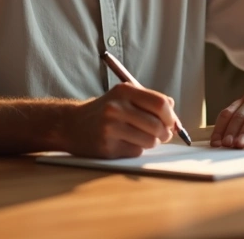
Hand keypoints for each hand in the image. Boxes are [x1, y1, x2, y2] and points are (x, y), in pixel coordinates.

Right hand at [61, 83, 176, 157]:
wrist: (71, 125)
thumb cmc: (104, 111)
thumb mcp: (123, 96)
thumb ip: (148, 100)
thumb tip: (173, 109)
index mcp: (124, 91)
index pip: (160, 104)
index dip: (171, 116)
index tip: (172, 123)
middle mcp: (116, 108)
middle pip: (157, 125)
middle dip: (165, 133)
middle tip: (163, 135)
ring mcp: (110, 128)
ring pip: (149, 141)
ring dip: (152, 142)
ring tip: (143, 138)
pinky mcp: (107, 147)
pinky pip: (136, 151)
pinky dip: (137, 149)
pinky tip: (125, 143)